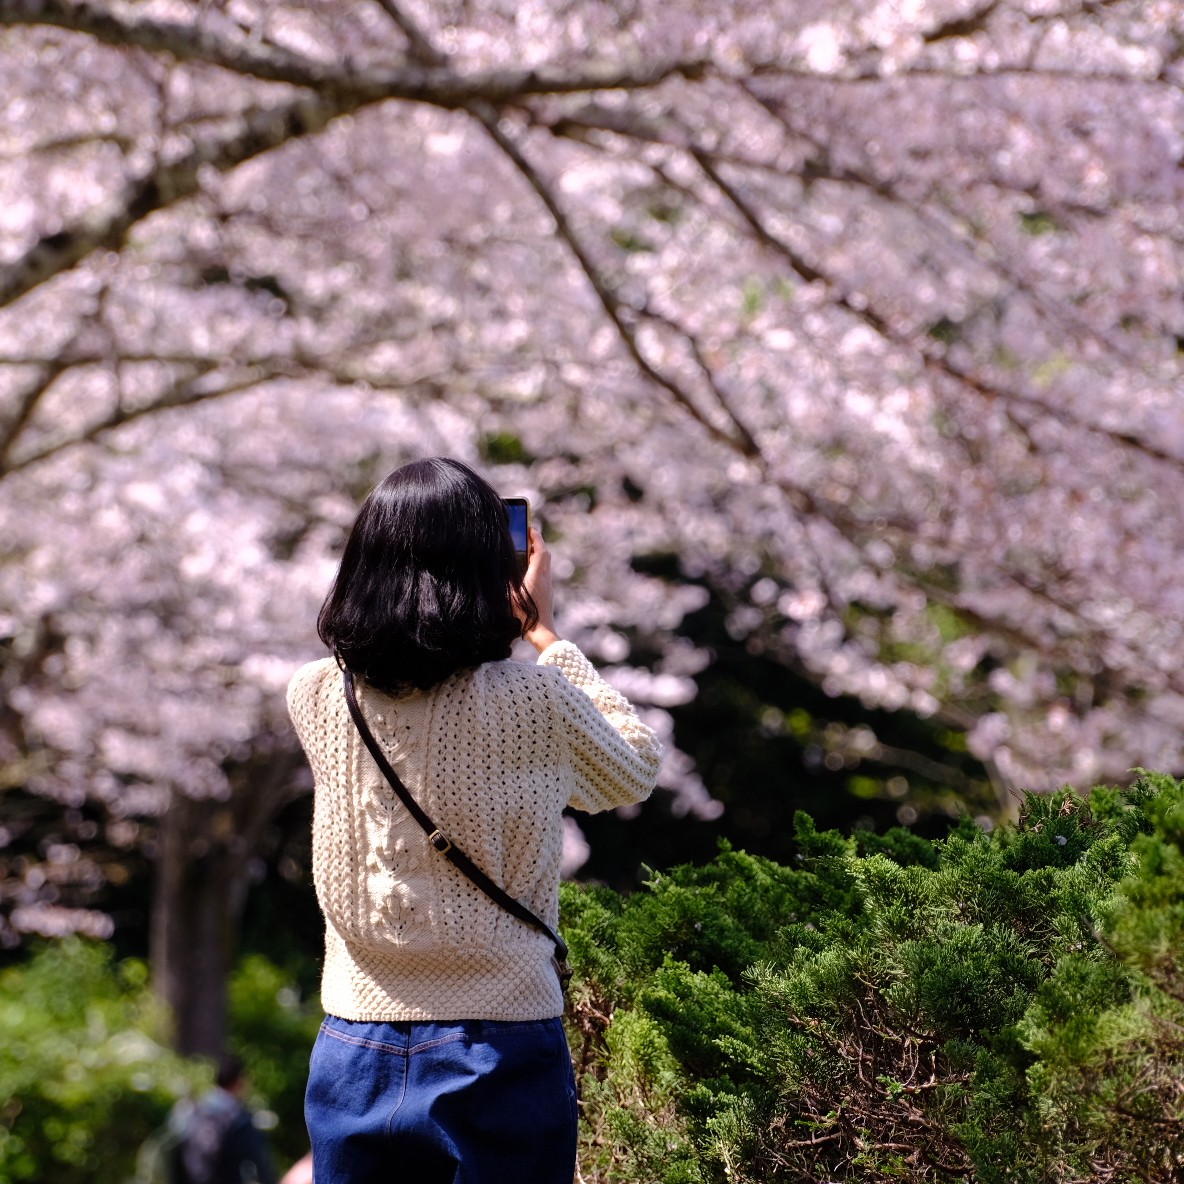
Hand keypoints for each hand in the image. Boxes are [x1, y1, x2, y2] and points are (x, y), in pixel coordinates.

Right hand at [518, 526, 559, 651]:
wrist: (541, 633)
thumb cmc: (524, 616)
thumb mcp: (511, 596)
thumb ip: (507, 580)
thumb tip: (503, 568)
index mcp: (536, 576)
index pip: (540, 551)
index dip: (535, 538)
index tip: (530, 528)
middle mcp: (545, 579)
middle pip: (545, 555)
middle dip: (537, 543)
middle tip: (527, 535)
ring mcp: (547, 586)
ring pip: (545, 564)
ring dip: (537, 554)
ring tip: (525, 549)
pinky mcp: (547, 593)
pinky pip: (543, 573)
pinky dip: (536, 565)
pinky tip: (527, 569)